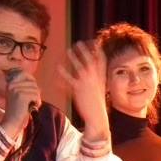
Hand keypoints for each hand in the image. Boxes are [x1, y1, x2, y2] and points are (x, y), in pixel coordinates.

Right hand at [1, 70, 40, 139]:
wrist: (12, 122)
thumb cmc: (17, 110)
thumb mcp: (18, 95)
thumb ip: (24, 87)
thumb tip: (34, 82)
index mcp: (10, 83)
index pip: (24, 72)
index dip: (31, 79)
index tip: (34, 88)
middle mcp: (12, 84)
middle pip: (32, 81)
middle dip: (36, 91)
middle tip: (34, 100)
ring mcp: (16, 89)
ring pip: (35, 89)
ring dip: (37, 98)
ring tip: (33, 105)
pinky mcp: (22, 95)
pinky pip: (36, 95)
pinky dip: (37, 102)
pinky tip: (34, 107)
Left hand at [59, 40, 109, 156]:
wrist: (97, 117)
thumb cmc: (97, 106)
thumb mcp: (100, 91)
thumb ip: (96, 81)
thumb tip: (93, 77)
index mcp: (101, 79)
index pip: (102, 62)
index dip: (99, 51)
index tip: (96, 43)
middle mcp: (95, 79)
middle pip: (90, 60)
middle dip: (85, 50)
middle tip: (79, 42)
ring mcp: (87, 83)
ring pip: (80, 66)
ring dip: (74, 57)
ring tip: (68, 50)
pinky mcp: (78, 89)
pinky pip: (69, 79)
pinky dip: (63, 73)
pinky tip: (58, 67)